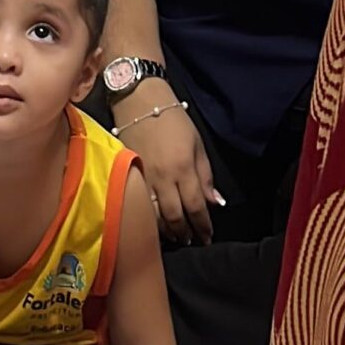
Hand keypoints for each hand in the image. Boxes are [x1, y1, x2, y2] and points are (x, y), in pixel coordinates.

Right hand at [121, 94, 218, 244]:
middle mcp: (163, 178)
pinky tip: (156, 224)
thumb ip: (205, 176)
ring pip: (155, 216)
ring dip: (167, 231)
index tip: (207, 236)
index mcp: (183, 168)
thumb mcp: (197, 145)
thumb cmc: (174, 122)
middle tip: (192, 240)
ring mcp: (144, 179)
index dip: (203, 225)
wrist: (140, 103)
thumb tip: (215, 203)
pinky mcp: (129, 177)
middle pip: (174, 216)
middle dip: (185, 233)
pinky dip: (150, 219)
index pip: (196, 206)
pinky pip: (140, 205)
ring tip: (176, 237)